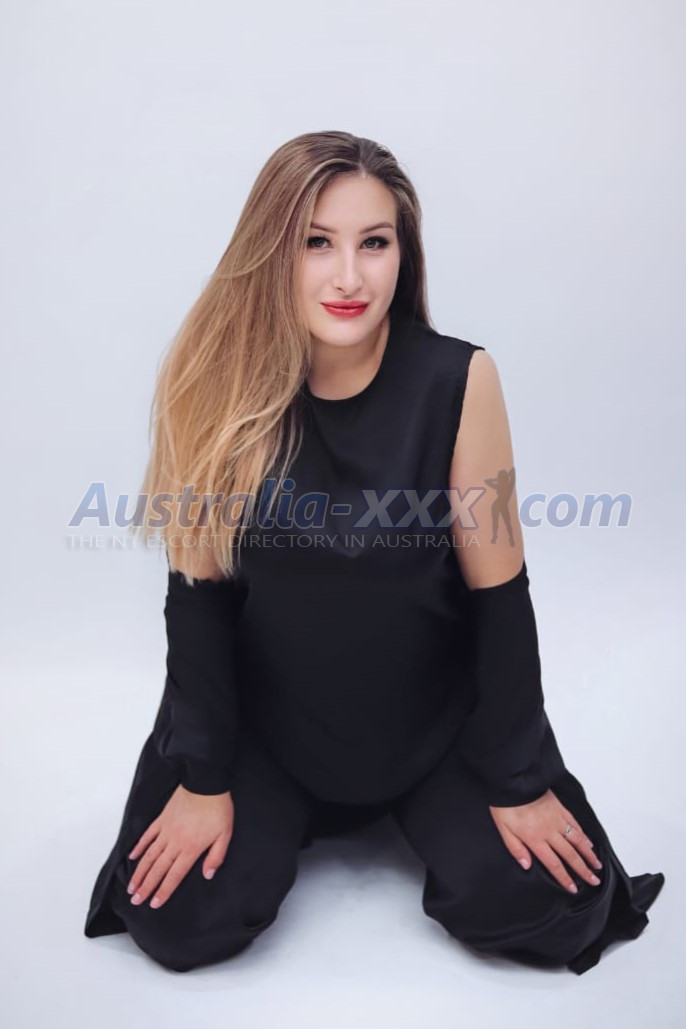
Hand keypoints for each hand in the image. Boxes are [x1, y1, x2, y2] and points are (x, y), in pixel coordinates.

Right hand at [126, 784, 233, 909]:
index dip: (163, 891)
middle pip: (158, 869)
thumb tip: (208, 875)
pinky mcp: (162, 819)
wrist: (205, 783)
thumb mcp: (225, 835)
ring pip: (149, 855)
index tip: (153, 903)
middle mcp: (175, 843)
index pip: (174, 876)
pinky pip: (147, 835)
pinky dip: (139, 847)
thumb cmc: (217, 808)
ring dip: (139, 872)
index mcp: (191, 849)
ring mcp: (166, 830)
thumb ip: (216, 857)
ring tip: (131, 886)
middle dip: (146, 887)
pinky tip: (132, 856)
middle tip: (136, 900)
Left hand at [489, 789, 603, 893]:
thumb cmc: (506, 804)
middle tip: (593, 880)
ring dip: (589, 854)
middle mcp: (550, 831)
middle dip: (583, 870)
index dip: (564, 878)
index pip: (554, 864)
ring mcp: (557, 819)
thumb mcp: (504, 829)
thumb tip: (526, 865)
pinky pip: (575, 824)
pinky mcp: (560, 808)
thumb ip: (516, 849)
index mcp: (536, 839)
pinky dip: (584, 835)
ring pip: (577, 840)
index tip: (573, 888)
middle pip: (570, 855)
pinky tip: (588, 842)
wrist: (514, 781)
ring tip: (597, 865)